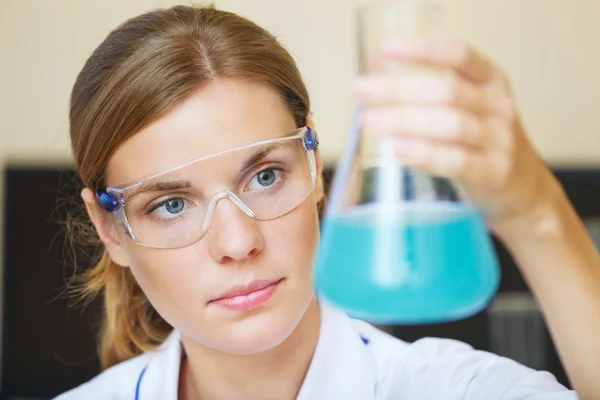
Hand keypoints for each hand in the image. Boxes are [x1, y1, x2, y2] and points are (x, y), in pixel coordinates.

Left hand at [354, 37, 561, 236]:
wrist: (524, 191)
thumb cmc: (481, 145)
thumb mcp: (468, 110)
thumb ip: (429, 94)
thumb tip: (375, 73)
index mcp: (491, 81)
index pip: (458, 55)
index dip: (423, 49)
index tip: (387, 49)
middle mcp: (498, 106)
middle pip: (446, 91)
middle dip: (398, 90)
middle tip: (360, 91)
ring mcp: (500, 141)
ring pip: (450, 124)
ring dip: (404, 121)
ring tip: (369, 121)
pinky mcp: (494, 174)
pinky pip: (457, 161)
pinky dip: (425, 154)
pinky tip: (398, 150)